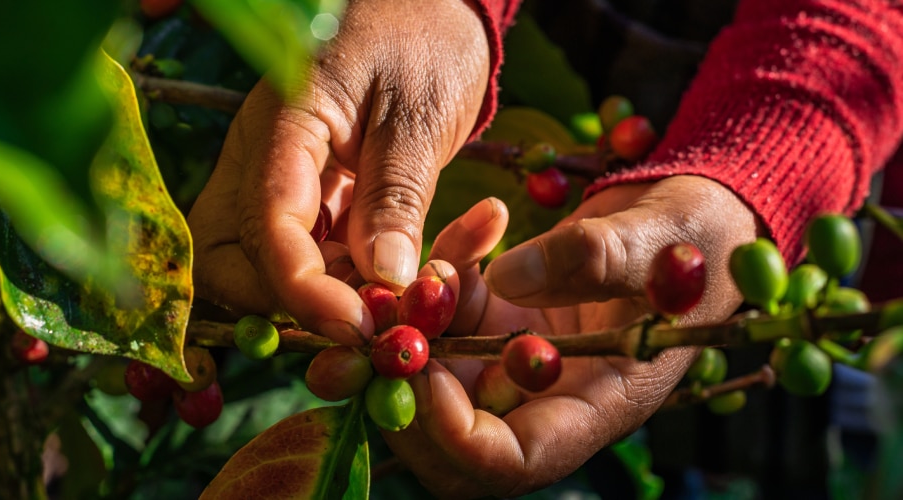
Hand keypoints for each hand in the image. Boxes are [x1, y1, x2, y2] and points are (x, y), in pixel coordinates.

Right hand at [186, 0, 489, 344]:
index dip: (302, 289)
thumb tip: (385, 278)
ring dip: (325, 299)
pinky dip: (350, 280)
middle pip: (229, 258)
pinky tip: (404, 277)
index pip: (265, 225)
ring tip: (397, 300)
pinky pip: (313, 255)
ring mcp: (283, 181)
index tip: (358, 326)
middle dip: (286, 303)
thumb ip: (396, 195)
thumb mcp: (418, 114)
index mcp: (282, 129)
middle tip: (363, 319)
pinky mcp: (313, 198)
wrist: (429, 9)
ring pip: (267, 266)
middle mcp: (265, 161)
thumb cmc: (424, 40)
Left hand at [382, 175, 762, 497]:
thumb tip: (507, 276)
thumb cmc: (695, 240)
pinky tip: (476, 229)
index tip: (425, 369)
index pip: (511, 459)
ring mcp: (515, 359)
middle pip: (450, 439)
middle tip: (379, 329)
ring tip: (438, 260)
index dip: (456, 432)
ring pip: (433, 374)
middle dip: (403, 392)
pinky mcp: (498, 318)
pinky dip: (437, 280)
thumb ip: (593, 257)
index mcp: (596, 405)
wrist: (687, 220)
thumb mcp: (660, 242)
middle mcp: (546, 395)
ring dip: (412, 326)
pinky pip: (443, 317)